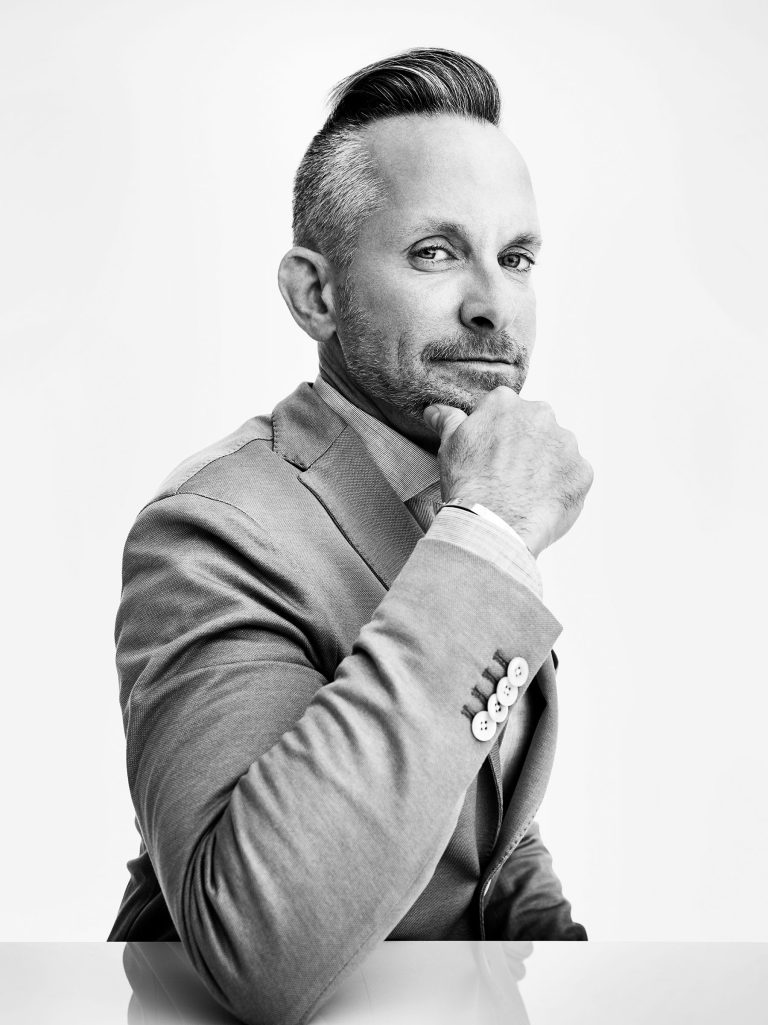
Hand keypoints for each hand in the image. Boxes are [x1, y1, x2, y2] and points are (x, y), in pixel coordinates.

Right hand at [423, 387, 592, 556]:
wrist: (493, 524)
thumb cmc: (468, 484)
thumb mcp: (450, 447)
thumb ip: (448, 421)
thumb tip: (435, 410)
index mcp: (506, 404)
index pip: (504, 411)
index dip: (497, 435)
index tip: (491, 455)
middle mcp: (541, 415)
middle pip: (535, 427)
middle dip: (525, 446)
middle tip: (507, 475)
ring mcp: (566, 443)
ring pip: (557, 451)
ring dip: (546, 466)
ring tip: (525, 492)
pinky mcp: (582, 471)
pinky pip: (573, 476)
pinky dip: (561, 487)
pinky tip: (541, 503)